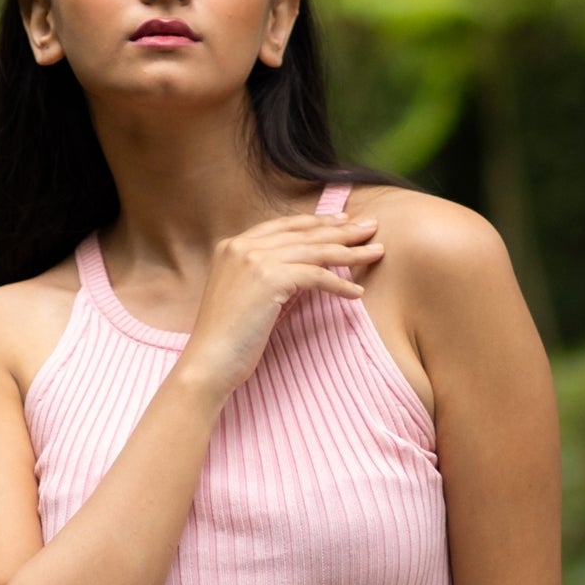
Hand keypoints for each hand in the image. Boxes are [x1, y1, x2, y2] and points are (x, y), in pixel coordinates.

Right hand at [177, 211, 383, 399]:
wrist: (208, 363)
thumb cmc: (225, 341)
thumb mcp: (243, 297)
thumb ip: (263, 276)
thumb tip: (300, 272)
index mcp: (232, 245)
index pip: (283, 226)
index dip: (316, 222)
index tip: (342, 222)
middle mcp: (242, 246)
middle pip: (303, 233)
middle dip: (341, 230)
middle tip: (371, 227)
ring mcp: (253, 259)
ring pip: (314, 251)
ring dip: (350, 252)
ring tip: (376, 253)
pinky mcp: (269, 278)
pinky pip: (316, 275)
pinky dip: (339, 283)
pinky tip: (356, 292)